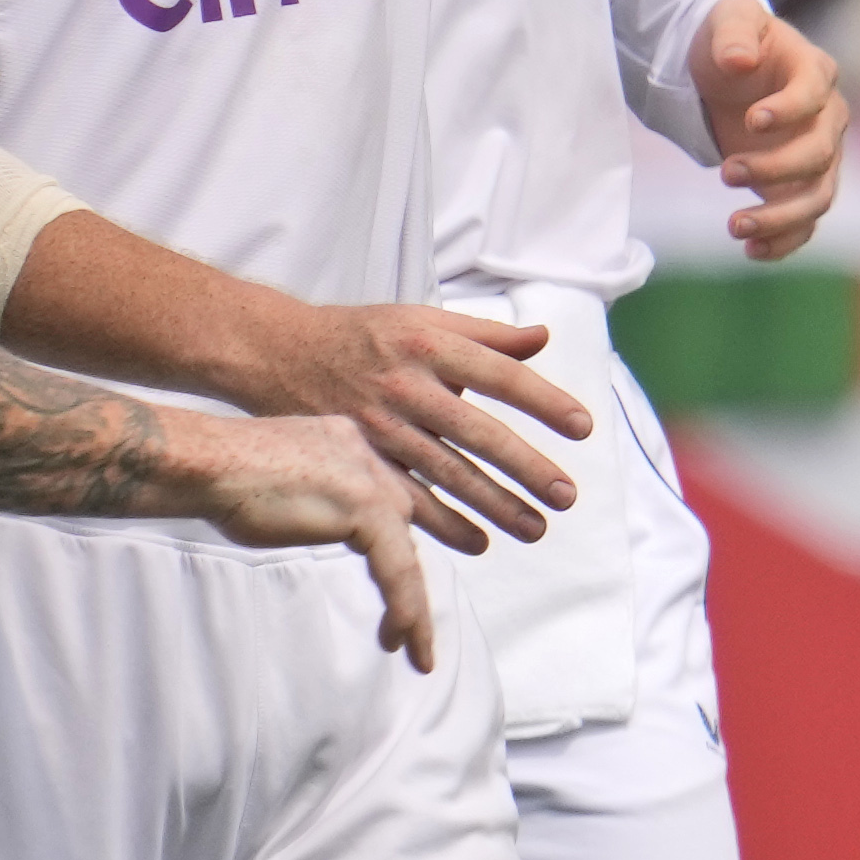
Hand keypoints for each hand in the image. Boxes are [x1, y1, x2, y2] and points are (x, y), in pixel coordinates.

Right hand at [187, 410, 440, 670]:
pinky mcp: (365, 506)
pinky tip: (400, 637)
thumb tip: (312, 521)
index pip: (380, 501)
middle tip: (407, 623)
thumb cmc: (220, 476)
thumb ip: (310, 498)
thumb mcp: (279, 483)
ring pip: (407, 552)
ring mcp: (368, 478)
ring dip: (413, 604)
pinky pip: (397, 567)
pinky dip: (404, 607)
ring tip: (414, 649)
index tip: (392, 585)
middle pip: (401, 526)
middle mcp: (363, 455)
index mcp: (344, 444)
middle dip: (405, 576)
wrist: (207, 464)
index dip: (388, 546)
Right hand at [245, 297, 591, 550]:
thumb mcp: (419, 318)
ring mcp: (379, 425)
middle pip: (477, 431)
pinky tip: (477, 542)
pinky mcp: (356, 457)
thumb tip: (542, 339)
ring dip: (493, 504)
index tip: (583, 427)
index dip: (544, 400)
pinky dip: (442, 523)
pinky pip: (405, 496)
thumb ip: (484, 334)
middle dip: (524, 466)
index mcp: (428, 344)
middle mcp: (406, 385)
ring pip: (446, 471)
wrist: (277, 352)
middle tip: (565, 496)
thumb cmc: (360, 334)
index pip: (499, 374)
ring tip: (535, 528)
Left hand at [689, 0, 844, 256]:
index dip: (788, 111)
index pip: (815, 95)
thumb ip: (733, 35)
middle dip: (774, 169)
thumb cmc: (730, 38)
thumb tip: (740, 62)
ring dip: (780, 217)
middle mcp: (827, 117)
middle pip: (819, 154)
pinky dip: (784, 241)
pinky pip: (805, 222)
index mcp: (814, 71)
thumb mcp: (726, 19)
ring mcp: (818, 155)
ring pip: (818, 197)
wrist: (726, 68)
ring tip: (734, 226)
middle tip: (725, 172)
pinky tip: (751, 251)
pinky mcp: (798, 185)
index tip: (751, 120)